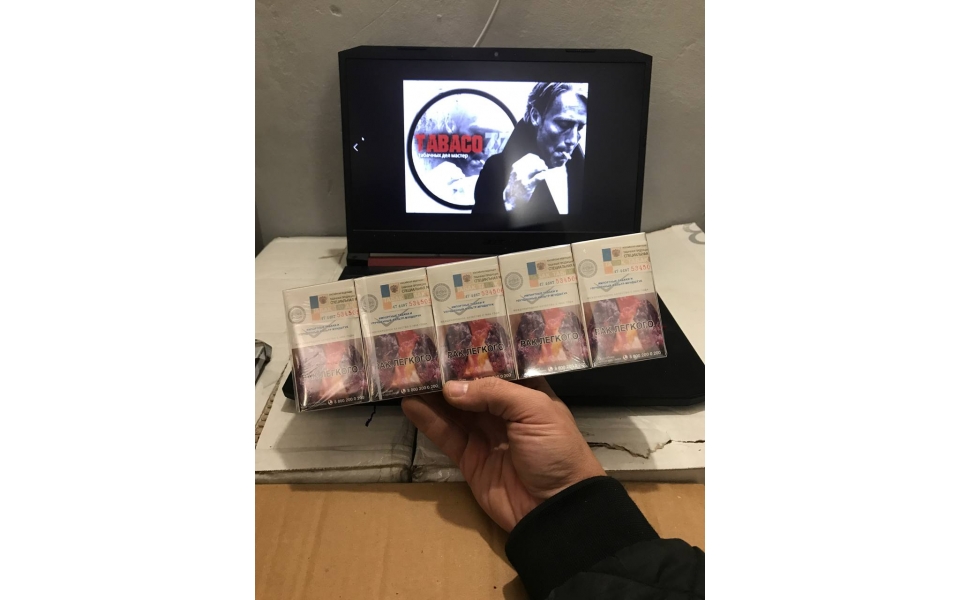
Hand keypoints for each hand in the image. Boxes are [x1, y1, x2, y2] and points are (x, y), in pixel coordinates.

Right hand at [402, 377, 604, 531]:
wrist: (556, 509)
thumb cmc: (556, 451)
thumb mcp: (535, 412)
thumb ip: (495, 393)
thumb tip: (451, 388)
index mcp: (527, 395)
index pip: (496, 370)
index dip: (474, 357)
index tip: (446, 341)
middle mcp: (504, 412)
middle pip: (471, 389)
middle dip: (448, 374)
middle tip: (418, 358)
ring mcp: (485, 436)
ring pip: (454, 410)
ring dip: (432, 395)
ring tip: (406, 376)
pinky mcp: (469, 459)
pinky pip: (446, 435)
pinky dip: (428, 420)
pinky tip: (409, 404)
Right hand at [502, 153, 547, 210]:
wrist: (511, 198)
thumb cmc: (516, 185)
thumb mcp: (516, 173)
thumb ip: (524, 166)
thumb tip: (537, 160)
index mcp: (516, 166)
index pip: (529, 157)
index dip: (537, 158)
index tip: (540, 161)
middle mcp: (518, 171)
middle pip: (534, 161)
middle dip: (541, 163)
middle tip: (544, 167)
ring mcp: (523, 178)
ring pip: (536, 167)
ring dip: (543, 168)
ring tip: (545, 170)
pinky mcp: (528, 185)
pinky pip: (538, 177)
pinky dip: (544, 175)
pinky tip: (545, 175)